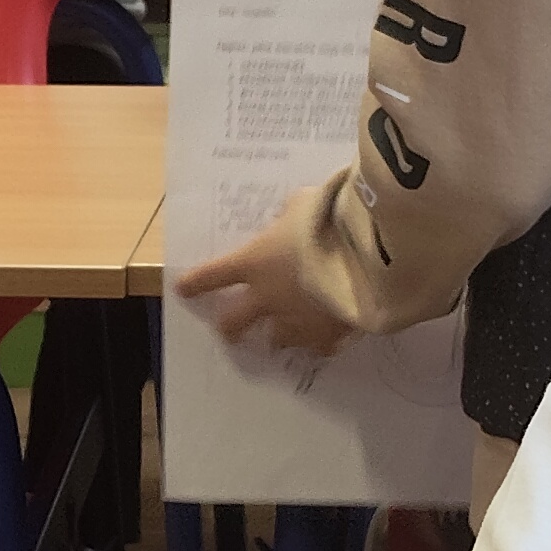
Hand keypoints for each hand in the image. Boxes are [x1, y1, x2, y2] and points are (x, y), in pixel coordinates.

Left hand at [177, 184, 361, 357]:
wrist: (366, 254)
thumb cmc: (328, 220)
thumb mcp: (304, 205)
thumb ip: (292, 214)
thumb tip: (293, 214)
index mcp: (254, 262)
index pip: (213, 275)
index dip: (197, 283)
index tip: (184, 289)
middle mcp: (268, 298)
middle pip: (234, 323)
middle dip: (230, 328)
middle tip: (231, 331)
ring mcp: (296, 322)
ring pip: (277, 339)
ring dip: (279, 334)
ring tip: (287, 332)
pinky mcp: (326, 336)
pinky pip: (318, 346)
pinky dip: (320, 341)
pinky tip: (328, 335)